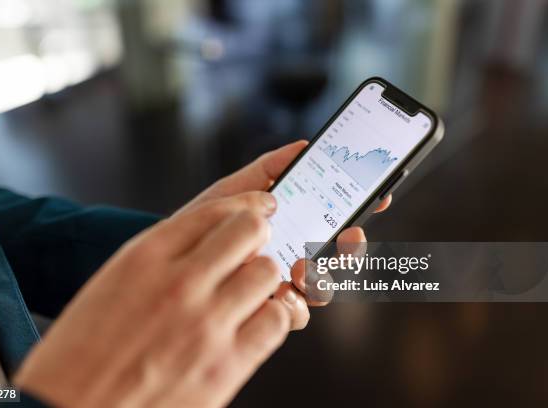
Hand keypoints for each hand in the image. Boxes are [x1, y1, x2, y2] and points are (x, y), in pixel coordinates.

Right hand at [15, 193, 292, 407]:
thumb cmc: (79, 357)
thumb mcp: (111, 284)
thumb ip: (160, 258)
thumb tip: (206, 244)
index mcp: (144, 257)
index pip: (215, 210)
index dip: (245, 205)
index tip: (258, 208)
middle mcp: (179, 283)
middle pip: (249, 230)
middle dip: (257, 233)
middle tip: (256, 245)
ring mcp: (206, 323)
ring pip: (267, 273)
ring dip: (264, 277)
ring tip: (252, 289)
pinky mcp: (226, 365)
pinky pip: (276, 321)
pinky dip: (274, 316)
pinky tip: (257, 321)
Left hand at [178, 141, 391, 327]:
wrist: (168, 257)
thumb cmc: (202, 220)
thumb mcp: (234, 190)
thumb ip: (267, 170)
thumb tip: (305, 145)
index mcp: (292, 224)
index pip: (336, 216)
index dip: (362, 206)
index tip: (379, 196)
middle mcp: (294, 254)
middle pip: (341, 255)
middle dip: (353, 247)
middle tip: (349, 235)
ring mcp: (282, 284)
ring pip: (324, 287)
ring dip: (323, 277)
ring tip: (303, 266)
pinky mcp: (266, 309)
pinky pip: (296, 313)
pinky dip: (294, 303)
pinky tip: (279, 292)